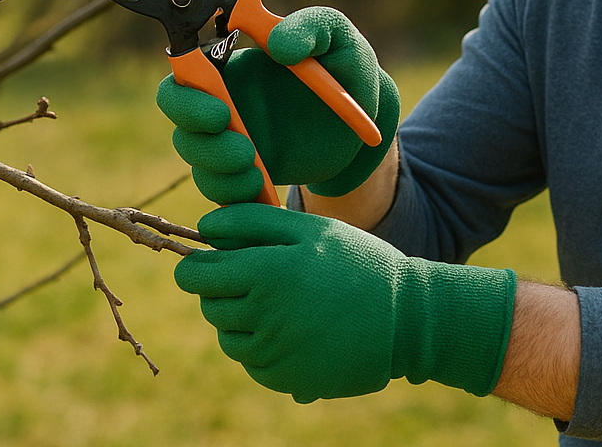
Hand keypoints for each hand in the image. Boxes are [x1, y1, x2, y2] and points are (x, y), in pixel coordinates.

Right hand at [156, 7, 399, 203]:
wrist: (367, 116)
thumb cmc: (344, 64)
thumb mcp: (336, 37)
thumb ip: (310, 27)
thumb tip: (277, 42)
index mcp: (232, 61)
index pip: (182, 71)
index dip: (185, 94)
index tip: (219, 111)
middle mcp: (222, 98)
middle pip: (178, 118)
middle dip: (199, 136)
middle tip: (243, 148)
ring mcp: (229, 136)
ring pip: (196, 157)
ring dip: (218, 168)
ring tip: (256, 169)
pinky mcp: (244, 170)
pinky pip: (219, 188)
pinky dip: (233, 193)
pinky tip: (259, 189)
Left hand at [175, 204, 516, 401]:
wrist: (406, 319)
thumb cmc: (357, 263)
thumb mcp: (312, 229)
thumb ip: (253, 221)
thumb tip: (205, 227)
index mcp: (267, 272)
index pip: (195, 275)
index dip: (195, 265)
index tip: (209, 262)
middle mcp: (264, 316)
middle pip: (208, 306)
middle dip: (222, 290)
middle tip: (258, 279)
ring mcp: (274, 353)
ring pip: (227, 336)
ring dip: (241, 320)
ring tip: (282, 304)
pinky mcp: (285, 380)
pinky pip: (251, 362)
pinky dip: (262, 346)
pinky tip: (296, 330)